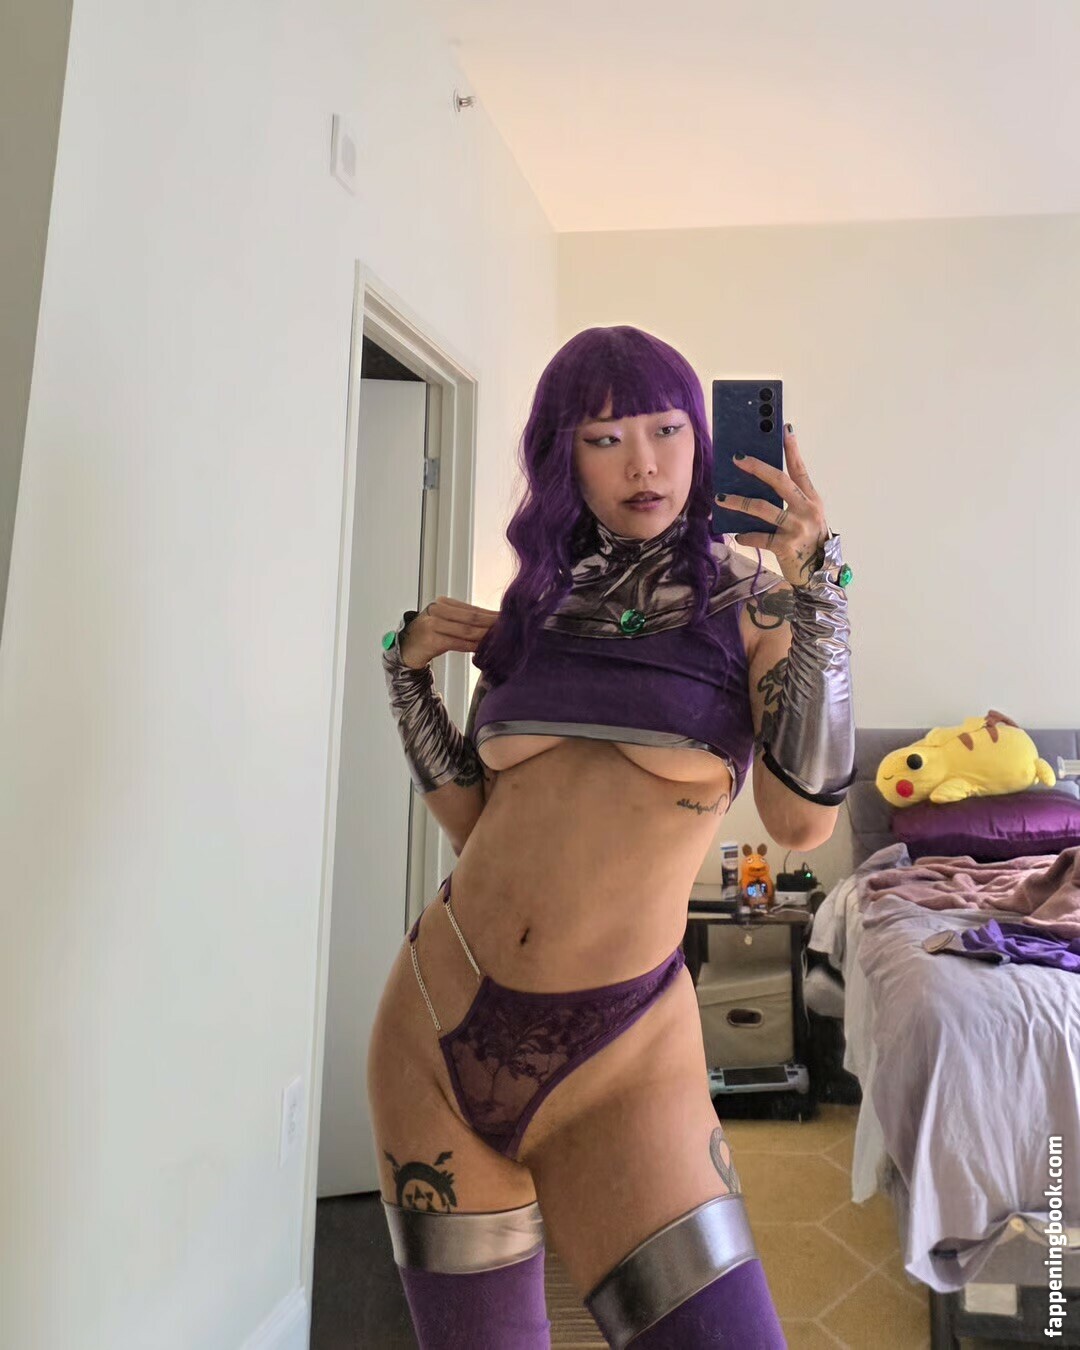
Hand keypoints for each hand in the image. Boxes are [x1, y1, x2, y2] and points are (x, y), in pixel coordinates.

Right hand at [399, 596, 500, 668]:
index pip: (472, 609)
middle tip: (509, 628)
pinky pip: (457, 643)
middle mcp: (437, 610)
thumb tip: (492, 622)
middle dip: (492, 624)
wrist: (405, 650)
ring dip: (485, 636)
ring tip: (500, 639)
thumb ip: (464, 620)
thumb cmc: (428, 636)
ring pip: (466, 630)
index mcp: (443, 603)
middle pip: (471, 618)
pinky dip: (472, 646)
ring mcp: (432, 624)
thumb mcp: (445, 622)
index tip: (507, 619)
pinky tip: (483, 648)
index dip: (491, 614)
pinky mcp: (431, 640)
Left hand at [713, 424, 829, 587]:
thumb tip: (759, 486)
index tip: (784, 428)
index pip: (800, 469)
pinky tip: (737, 535)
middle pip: (779, 481)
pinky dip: (746, 536)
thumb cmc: (809, 542)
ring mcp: (797, 528)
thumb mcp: (806, 518)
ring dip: (739, 502)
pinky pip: (759, 537)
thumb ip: (791, 502)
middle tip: (736, 458)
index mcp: (812, 499)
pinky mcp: (786, 546)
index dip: (792, 448)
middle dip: (756, 467)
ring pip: (763, 508)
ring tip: (720, 498)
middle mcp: (807, 510)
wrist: (819, 575)